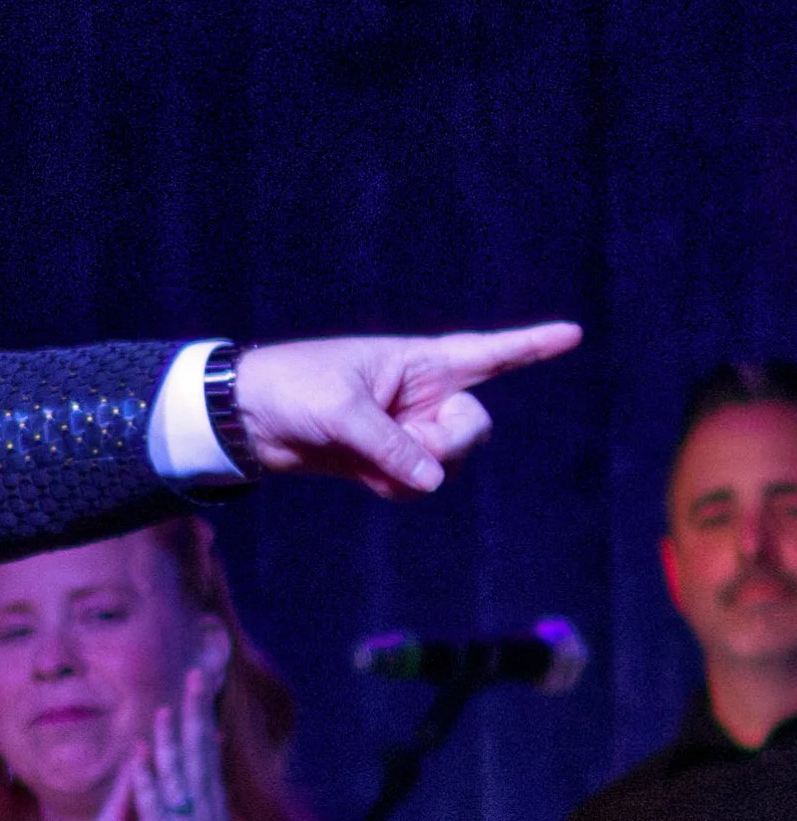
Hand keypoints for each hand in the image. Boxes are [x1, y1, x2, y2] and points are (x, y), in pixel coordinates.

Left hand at [131, 670, 255, 820]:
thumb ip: (206, 818)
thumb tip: (213, 799)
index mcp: (209, 815)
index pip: (206, 760)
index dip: (202, 723)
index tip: (202, 690)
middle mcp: (203, 817)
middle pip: (198, 757)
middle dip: (194, 715)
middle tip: (195, 676)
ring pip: (178, 778)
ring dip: (170, 742)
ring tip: (164, 707)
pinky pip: (155, 813)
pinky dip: (147, 784)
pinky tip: (140, 760)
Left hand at [232, 321, 580, 498]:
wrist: (246, 417)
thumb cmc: (292, 389)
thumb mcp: (341, 412)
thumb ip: (390, 446)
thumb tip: (432, 481)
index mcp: (418, 362)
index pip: (486, 353)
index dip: (530, 345)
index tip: (573, 333)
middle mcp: (420, 395)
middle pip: (472, 427)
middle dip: (451, 442)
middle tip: (414, 443)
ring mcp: (405, 430)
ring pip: (445, 462)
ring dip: (417, 469)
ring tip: (369, 455)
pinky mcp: (385, 461)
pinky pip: (414, 484)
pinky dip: (397, 487)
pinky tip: (364, 477)